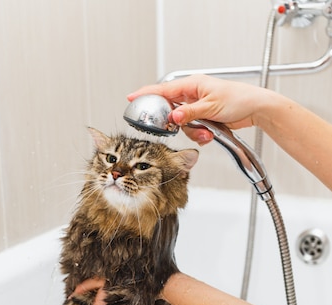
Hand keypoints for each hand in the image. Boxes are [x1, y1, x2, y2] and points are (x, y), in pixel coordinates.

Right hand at [128, 75, 262, 144]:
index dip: (146, 94)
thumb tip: (173, 117)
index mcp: (193, 85)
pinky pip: (193, 129)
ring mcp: (198, 107)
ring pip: (183, 124)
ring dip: (193, 132)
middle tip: (176, 129)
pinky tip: (210, 134)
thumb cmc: (239, 99)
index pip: (164, 89)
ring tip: (206, 132)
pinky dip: (200, 134)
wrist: (256, 109)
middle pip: (172, 110)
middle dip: (176, 124)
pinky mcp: (204, 118)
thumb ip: (190, 113)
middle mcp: (193, 95)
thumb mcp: (211, 107)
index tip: (132, 98)